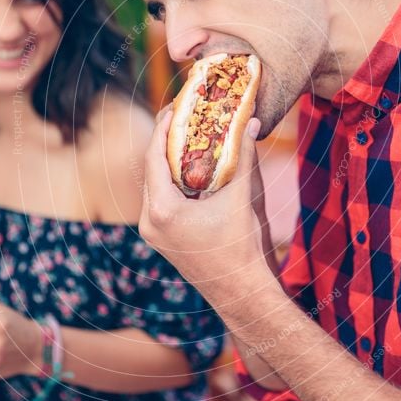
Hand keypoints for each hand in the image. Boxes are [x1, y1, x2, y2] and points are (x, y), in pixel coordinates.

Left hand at [139, 108, 272, 299]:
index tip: (174, 108)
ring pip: (155, 186)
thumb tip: (251, 121)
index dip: (163, 129)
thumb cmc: (242, 247)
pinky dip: (173, 182)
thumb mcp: (243, 196)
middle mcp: (149, 222)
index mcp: (161, 211)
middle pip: (151, 170)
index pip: (154, 157)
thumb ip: (244, 156)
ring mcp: (152, 233)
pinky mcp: (161, 239)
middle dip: (166, 142)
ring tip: (186, 138)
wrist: (242, 292)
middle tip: (181, 118)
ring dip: (169, 162)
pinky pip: (161, 201)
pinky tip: (190, 168)